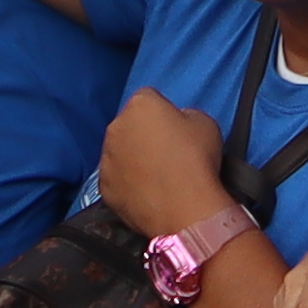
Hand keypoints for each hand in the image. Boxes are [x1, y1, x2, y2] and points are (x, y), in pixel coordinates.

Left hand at [94, 88, 236, 248]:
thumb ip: (184, 116)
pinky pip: (116, 178)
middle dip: (142, 133)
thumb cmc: (197, 160)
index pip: (149, 98)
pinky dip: (127, 183)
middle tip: (165, 152)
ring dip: (132, 158)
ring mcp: (105, 159)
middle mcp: (116, 127)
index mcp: (140, 105)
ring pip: (119, 152)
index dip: (163, 112)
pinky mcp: (103, 188)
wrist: (184, 209)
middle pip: (129, 124)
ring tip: (155, 176)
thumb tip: (176, 125)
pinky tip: (146, 193)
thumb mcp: (204, 122)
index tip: (175, 128)